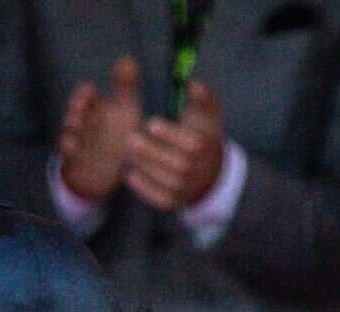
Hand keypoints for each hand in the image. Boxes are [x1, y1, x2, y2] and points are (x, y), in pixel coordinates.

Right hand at [57, 56, 142, 202]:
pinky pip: (68, 154)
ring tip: (76, 126)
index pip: (85, 95)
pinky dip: (69, 149)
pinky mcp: (74, 159)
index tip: (89, 91)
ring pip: (69, 132)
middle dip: (75, 110)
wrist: (107, 167)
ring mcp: (76, 140)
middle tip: (80, 107)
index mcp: (94, 107)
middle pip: (74, 112)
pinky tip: (75, 147)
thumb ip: (125, 85)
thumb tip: (127, 58)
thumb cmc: (117, 131)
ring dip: (70, 129)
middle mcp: (82, 122)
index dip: (85, 93)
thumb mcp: (124, 108)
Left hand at [125, 81, 226, 212]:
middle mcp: (197, 169)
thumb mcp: (208, 116)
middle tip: (130, 139)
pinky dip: (142, 188)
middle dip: (151, 151)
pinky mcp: (174, 202)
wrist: (210, 174)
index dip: (169, 134)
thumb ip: (203, 97)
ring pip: (163, 180)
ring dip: (144, 167)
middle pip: (174, 163)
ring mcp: (185, 187)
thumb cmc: (204, 135)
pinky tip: (130, 174)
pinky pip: (157, 197)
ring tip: (128, 154)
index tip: (150, 123)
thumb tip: (193, 83)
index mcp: (205, 146)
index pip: (190, 143)